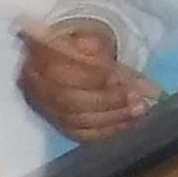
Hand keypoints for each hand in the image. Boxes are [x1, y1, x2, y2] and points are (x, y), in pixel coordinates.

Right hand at [17, 16, 159, 138]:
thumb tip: (142, 85)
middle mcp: (35, 85)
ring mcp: (46, 108)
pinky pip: (82, 135)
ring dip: (112, 117)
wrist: (68, 59)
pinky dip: (107, 130)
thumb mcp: (94, 41)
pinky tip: (128, 122)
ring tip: (139, 110)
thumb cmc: (82, 47)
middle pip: (69, 100)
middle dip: (107, 100)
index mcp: (38, 56)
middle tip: (137, 98)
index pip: (62, 71)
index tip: (123, 77)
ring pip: (77, 120)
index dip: (94, 77)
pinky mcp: (59, 125)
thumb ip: (114, 61)